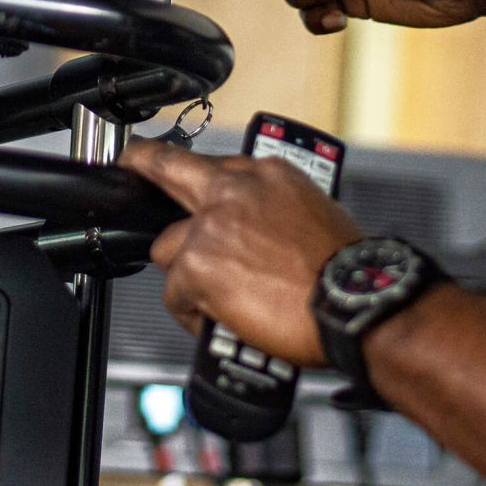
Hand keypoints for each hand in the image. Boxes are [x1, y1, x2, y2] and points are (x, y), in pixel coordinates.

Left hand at [119, 137, 361, 366]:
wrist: (355, 302)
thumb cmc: (347, 272)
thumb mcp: (318, 216)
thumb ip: (274, 212)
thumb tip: (259, 230)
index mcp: (268, 174)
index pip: (214, 164)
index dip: (193, 174)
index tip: (178, 171)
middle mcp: (235, 190)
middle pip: (168, 168)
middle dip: (143, 164)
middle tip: (131, 163)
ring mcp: (211, 225)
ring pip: (169, 247)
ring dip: (186, 274)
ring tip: (217, 298)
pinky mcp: (198, 264)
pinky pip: (173, 293)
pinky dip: (191, 313)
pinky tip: (218, 321)